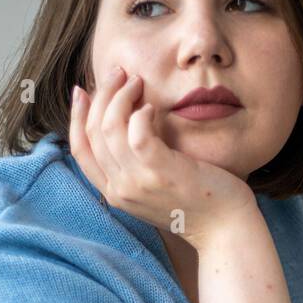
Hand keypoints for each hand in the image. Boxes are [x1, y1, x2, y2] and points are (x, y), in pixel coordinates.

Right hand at [70, 65, 256, 247]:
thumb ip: (135, 165)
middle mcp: (119, 190)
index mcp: (113, 193)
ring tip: (137, 82)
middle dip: (102, 95)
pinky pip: (137, 132)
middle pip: (94, 132)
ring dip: (121, 96)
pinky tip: (153, 108)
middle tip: (119, 73)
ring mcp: (137, 182)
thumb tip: (124, 124)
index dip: (77, 116)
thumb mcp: (154, 187)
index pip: (80, 150)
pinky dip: (141, 113)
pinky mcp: (160, 172)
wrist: (225, 228)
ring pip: (110, 127)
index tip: (83, 90)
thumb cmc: (197, 202)